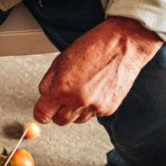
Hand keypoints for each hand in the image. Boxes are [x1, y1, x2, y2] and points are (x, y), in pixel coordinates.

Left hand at [34, 17, 162, 124]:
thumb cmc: (94, 46)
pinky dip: (91, 106)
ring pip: (76, 120)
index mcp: (63, 88)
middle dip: (57, 112)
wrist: (124, 44)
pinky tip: (96, 88)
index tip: (43, 110)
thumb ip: (48, 82)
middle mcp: (78, 101)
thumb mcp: (61, 60)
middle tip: (63, 97)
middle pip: (59, 121)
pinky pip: (93, 114)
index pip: (42, 114)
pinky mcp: (108, 109)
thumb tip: (43, 97)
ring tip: (83, 89)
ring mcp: (95, 107)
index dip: (41, 112)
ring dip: (75, 109)